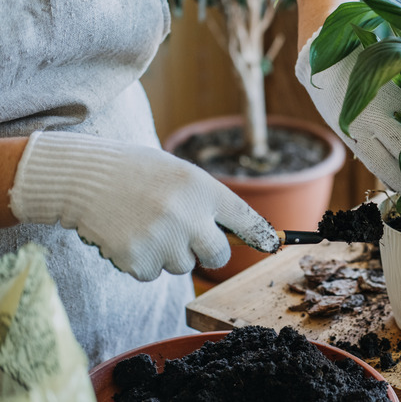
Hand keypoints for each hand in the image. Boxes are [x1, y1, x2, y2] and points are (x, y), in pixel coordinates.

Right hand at [9, 131, 279, 280]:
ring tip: (145, 224)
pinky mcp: (138, 259)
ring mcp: (163, 239)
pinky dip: (142, 261)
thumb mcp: (180, 174)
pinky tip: (128, 235)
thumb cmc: (136, 173)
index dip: (261, 235)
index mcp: (201, 187)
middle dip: (206, 251)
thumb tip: (239, 235)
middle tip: (183, 234)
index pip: (245, 218)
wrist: (82, 178)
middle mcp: (188, 215)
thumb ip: (208, 201)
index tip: (272, 244)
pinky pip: (153, 274)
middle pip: (218, 255)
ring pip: (183, 265)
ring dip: (169, 253)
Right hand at [296, 32, 400, 199]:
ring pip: (378, 166)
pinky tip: (395, 181)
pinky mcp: (346, 135)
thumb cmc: (370, 57)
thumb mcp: (398, 76)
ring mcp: (354, 132)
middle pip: (395, 163)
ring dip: (397, 183)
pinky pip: (367, 159)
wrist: (324, 56)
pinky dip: (382, 172)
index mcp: (384, 107)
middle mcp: (368, 124)